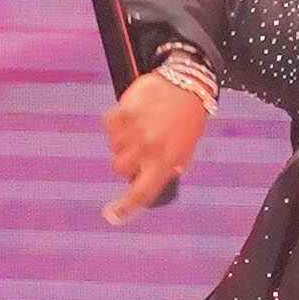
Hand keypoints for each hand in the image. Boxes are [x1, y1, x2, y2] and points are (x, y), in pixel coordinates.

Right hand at [101, 72, 208, 222]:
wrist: (187, 83)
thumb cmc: (188, 118)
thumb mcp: (187, 148)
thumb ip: (171, 167)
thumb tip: (155, 182)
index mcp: (166, 161)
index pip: (142, 192)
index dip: (126, 208)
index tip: (113, 216)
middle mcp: (149, 148)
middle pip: (119, 168)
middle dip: (127, 162)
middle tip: (140, 149)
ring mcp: (135, 130)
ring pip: (114, 147)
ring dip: (123, 140)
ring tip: (141, 126)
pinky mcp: (124, 111)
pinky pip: (110, 125)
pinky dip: (117, 123)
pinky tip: (132, 116)